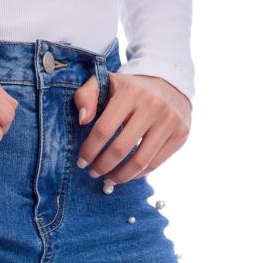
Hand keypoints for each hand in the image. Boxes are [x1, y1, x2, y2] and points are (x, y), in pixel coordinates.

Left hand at [74, 73, 191, 183]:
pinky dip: (137, 175)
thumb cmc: (130, 89)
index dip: (89, 150)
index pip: (103, 130)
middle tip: (93, 173)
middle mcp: (153, 106)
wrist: (170, 83)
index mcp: (130, 93)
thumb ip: (86, 96)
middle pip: (120, 149)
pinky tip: (125, 175)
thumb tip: (83, 121)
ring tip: (108, 179)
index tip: (81, 162)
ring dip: (119, 176)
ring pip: (139, 162)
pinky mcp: (181, 134)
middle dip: (102, 166)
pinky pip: (155, 164)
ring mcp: (170, 121)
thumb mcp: (106, 83)